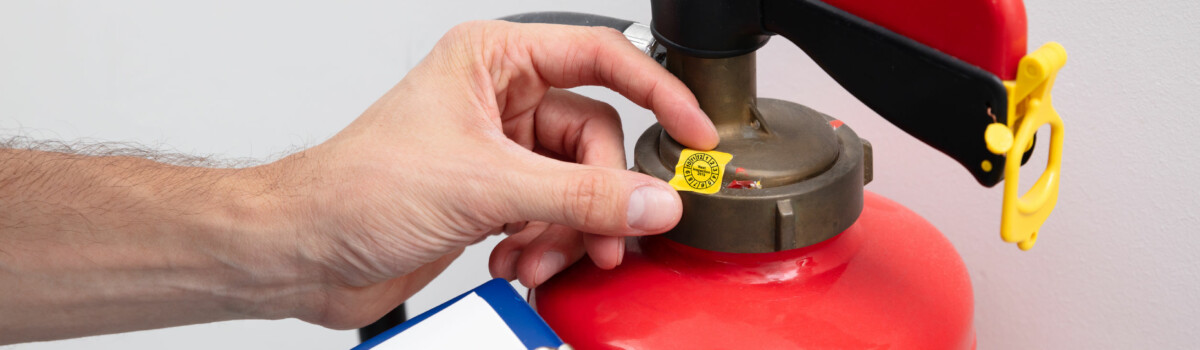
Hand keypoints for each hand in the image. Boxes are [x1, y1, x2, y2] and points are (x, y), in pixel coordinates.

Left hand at [268, 21, 717, 328]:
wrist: (306, 251)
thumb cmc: (357, 187)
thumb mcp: (484, 185)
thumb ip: (580, 194)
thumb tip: (652, 199)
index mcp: (493, 61)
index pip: (601, 58)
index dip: (657, 93)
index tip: (696, 133)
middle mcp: (500, 99)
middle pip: (595, 138)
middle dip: (598, 195)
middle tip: (604, 237)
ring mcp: (498, 150)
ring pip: (577, 185)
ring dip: (567, 229)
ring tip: (538, 254)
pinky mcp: (493, 196)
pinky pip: (552, 215)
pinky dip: (544, 243)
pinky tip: (514, 258)